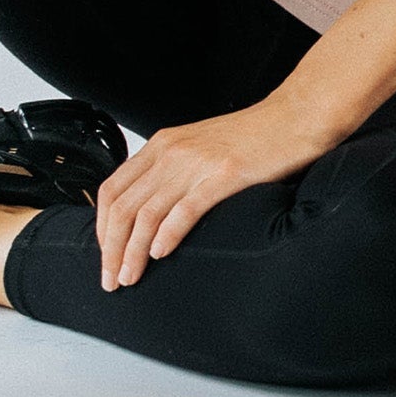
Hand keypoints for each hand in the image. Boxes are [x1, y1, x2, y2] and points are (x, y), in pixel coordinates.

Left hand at [95, 98, 335, 289]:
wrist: (294, 117)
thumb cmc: (252, 138)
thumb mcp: (200, 147)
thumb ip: (173, 171)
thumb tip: (150, 212)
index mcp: (163, 144)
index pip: (112, 189)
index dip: (101, 228)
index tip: (105, 256)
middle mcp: (172, 151)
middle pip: (123, 206)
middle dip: (110, 249)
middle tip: (110, 279)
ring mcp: (198, 162)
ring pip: (148, 213)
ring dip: (132, 252)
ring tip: (129, 278)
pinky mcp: (225, 174)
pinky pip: (185, 208)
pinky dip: (167, 235)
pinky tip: (161, 254)